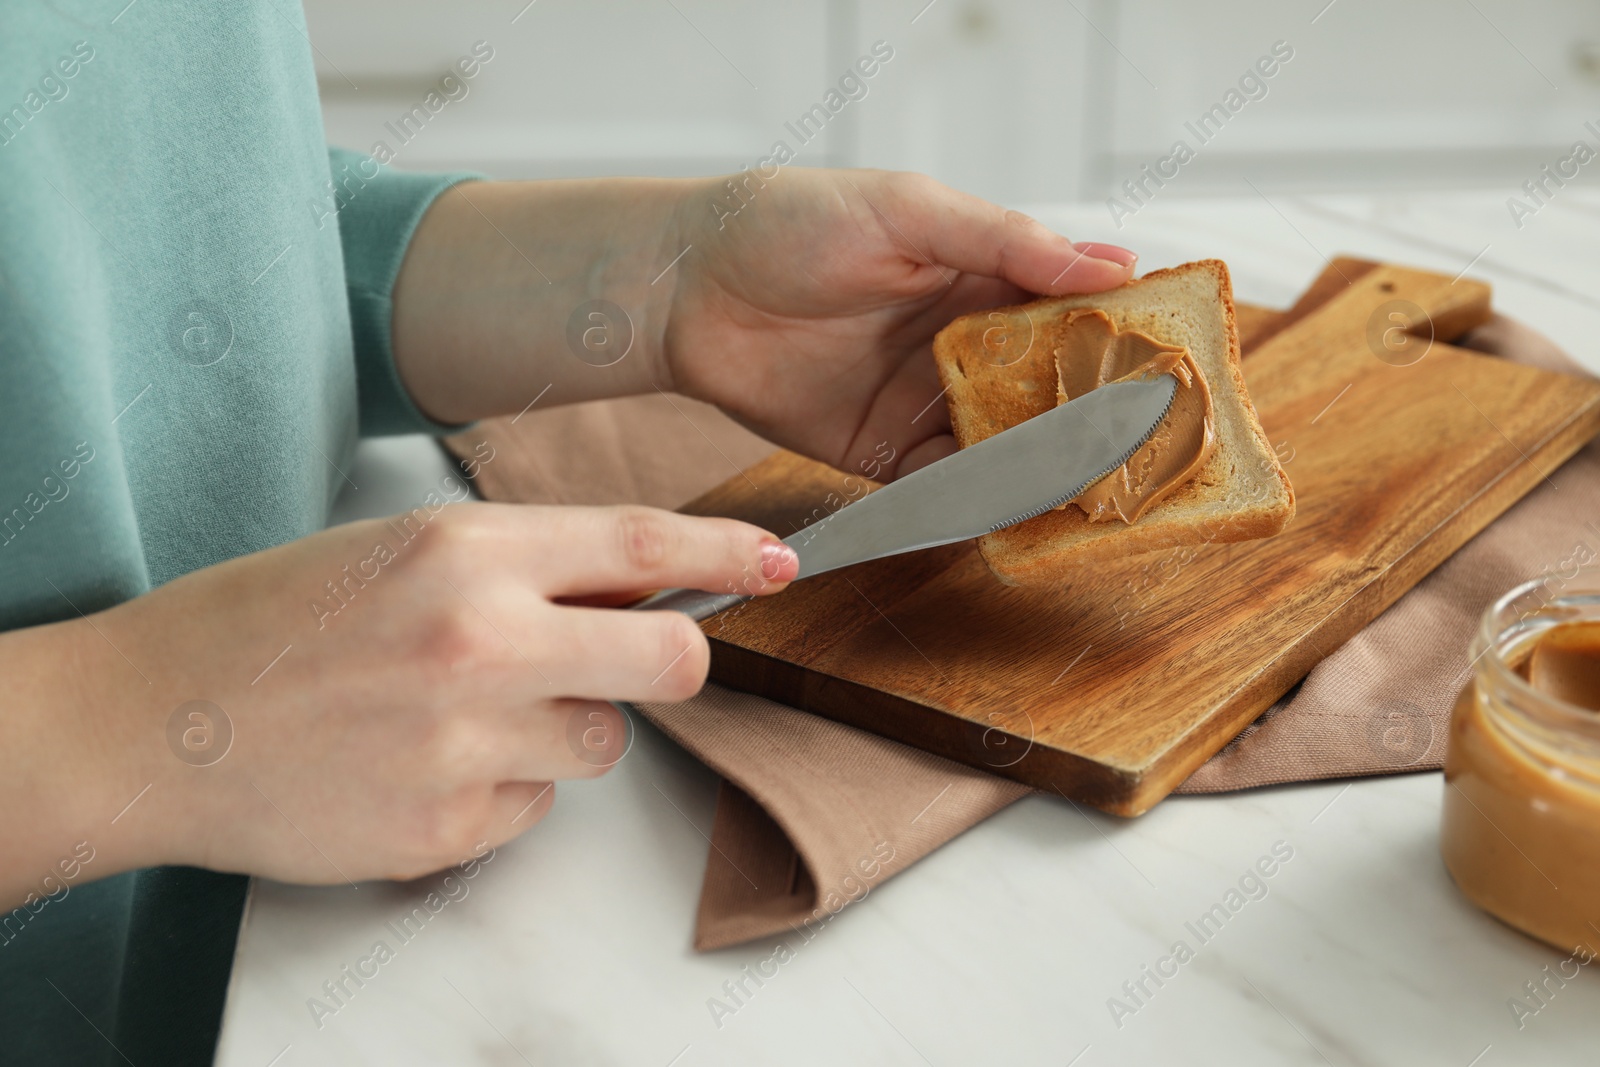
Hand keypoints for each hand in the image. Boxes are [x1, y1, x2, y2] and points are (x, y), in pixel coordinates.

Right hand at [25, 504, 795, 894]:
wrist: (151, 721)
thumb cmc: (267, 625)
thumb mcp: (396, 552)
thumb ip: (518, 563)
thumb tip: (632, 580)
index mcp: (464, 550)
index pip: (640, 542)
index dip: (727, 550)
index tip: (779, 560)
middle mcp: (480, 640)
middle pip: (670, 657)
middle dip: (674, 661)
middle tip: (637, 663)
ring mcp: (467, 741)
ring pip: (600, 743)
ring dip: (559, 733)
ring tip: (459, 719)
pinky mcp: (447, 826)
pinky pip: (531, 811)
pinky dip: (497, 794)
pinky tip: (419, 769)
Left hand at [663, 169, 1136, 477]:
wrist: (688, 288)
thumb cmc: (790, 222)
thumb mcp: (908, 210)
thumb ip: (1004, 241)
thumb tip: (1112, 262)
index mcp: (981, 275)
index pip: (1073, 310)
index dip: (1121, 339)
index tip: (1170, 368)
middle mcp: (965, 344)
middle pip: (1050, 390)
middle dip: (1094, 420)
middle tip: (1146, 452)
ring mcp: (926, 403)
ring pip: (1007, 445)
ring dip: (1046, 469)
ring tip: (1095, 493)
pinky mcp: (884, 455)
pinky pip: (944, 487)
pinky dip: (978, 503)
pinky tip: (1013, 513)